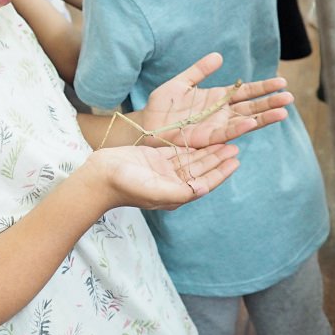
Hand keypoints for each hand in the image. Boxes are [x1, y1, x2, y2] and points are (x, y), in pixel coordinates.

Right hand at [86, 142, 239, 211]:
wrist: (99, 177)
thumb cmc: (125, 186)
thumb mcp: (155, 191)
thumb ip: (180, 192)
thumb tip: (203, 189)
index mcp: (175, 194)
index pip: (204, 183)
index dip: (221, 172)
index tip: (235, 161)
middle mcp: (172, 183)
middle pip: (201, 170)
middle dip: (218, 159)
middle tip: (235, 147)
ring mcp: (164, 171)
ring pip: (192, 160)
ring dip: (208, 152)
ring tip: (225, 142)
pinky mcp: (155, 159)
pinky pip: (179, 152)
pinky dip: (192, 146)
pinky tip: (202, 140)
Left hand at [139, 53, 291, 148]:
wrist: (146, 124)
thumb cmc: (162, 105)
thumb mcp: (181, 82)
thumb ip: (199, 70)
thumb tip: (219, 56)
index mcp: (218, 98)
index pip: (246, 91)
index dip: (264, 87)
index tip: (282, 81)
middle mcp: (221, 113)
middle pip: (252, 106)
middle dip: (270, 102)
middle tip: (290, 97)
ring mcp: (216, 126)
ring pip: (245, 121)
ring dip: (263, 117)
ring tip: (283, 112)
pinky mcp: (207, 138)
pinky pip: (227, 132)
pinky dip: (240, 127)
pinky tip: (253, 121)